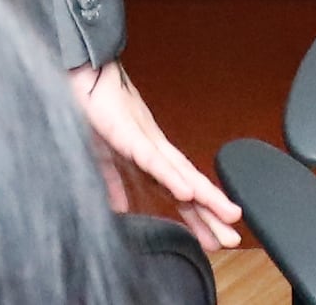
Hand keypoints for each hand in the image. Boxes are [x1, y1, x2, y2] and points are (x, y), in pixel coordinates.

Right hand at [69, 64, 241, 247]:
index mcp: (150, 159)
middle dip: (212, 213)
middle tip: (233, 238)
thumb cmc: (95, 112)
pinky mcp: (128, 134)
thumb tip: (120, 209)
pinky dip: (170, 177)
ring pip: (180, 174)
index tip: (216, 239)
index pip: (180, 192)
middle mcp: (157, 151)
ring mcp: (146, 141)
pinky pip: (152, 160)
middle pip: (189, 187)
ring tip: (227, 215)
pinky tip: (187, 193)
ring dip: (205, 197)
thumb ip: (114, 185)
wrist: (82, 75)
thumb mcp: (105, 158)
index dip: (198, 217)